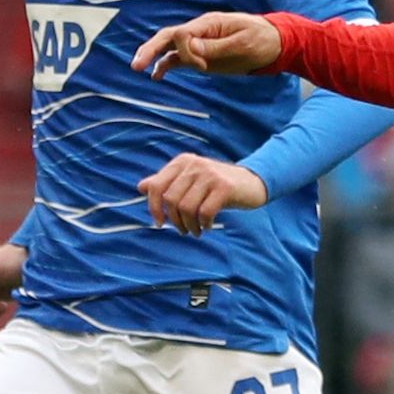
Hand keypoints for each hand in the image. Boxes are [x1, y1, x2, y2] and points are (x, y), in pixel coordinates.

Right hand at [133, 12, 281, 77]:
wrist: (276, 44)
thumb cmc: (262, 40)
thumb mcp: (243, 44)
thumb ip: (217, 47)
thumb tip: (191, 50)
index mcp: (209, 24)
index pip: (183, 33)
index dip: (186, 51)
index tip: (201, 67)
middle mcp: (200, 31)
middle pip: (168, 36)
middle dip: (151, 48)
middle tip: (137, 64)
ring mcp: (200, 44)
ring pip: (170, 47)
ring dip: (154, 56)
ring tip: (139, 68)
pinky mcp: (203, 56)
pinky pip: (179, 59)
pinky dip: (166, 65)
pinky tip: (156, 76)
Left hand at [138, 154, 268, 233]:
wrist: (252, 182)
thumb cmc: (217, 185)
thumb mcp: (190, 181)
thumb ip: (166, 182)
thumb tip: (140, 186)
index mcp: (182, 162)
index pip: (156, 186)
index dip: (154, 207)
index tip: (159, 223)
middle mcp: (194, 165)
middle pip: (171, 199)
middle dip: (175, 220)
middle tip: (183, 230)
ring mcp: (210, 175)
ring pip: (187, 208)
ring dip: (189, 225)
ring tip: (195, 231)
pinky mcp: (224, 187)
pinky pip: (205, 212)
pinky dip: (203, 224)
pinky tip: (207, 227)